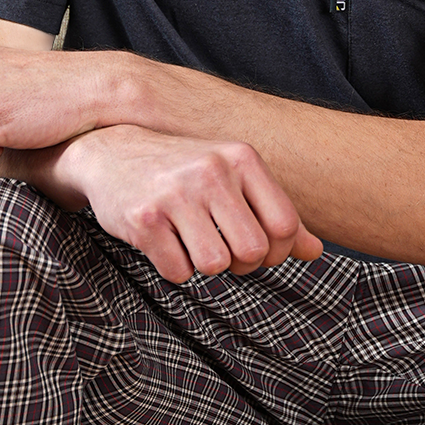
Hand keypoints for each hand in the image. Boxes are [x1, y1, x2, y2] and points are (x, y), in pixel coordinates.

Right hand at [59, 124, 323, 282]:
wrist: (110, 153)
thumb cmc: (183, 171)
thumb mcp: (233, 178)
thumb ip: (274, 212)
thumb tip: (315, 251)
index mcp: (241, 157)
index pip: (285, 225)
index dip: (277, 250)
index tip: (256, 248)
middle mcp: (211, 171)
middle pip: (253, 251)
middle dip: (241, 262)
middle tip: (221, 248)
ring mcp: (175, 194)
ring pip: (215, 265)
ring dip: (205, 265)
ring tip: (190, 240)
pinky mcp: (144, 220)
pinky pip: (178, 271)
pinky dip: (174, 267)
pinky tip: (164, 242)